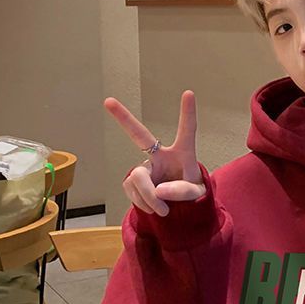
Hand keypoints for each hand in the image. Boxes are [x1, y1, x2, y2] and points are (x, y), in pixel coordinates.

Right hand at [104, 90, 205, 216]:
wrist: (180, 208)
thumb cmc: (193, 194)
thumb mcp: (197, 195)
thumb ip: (182, 192)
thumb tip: (159, 191)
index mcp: (182, 154)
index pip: (187, 131)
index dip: (187, 113)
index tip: (189, 93)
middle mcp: (160, 155)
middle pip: (140, 136)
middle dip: (124, 118)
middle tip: (107, 101)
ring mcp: (145, 167)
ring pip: (138, 178)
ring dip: (149, 197)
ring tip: (163, 210)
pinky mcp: (132, 180)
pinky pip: (131, 190)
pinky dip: (142, 203)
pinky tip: (152, 207)